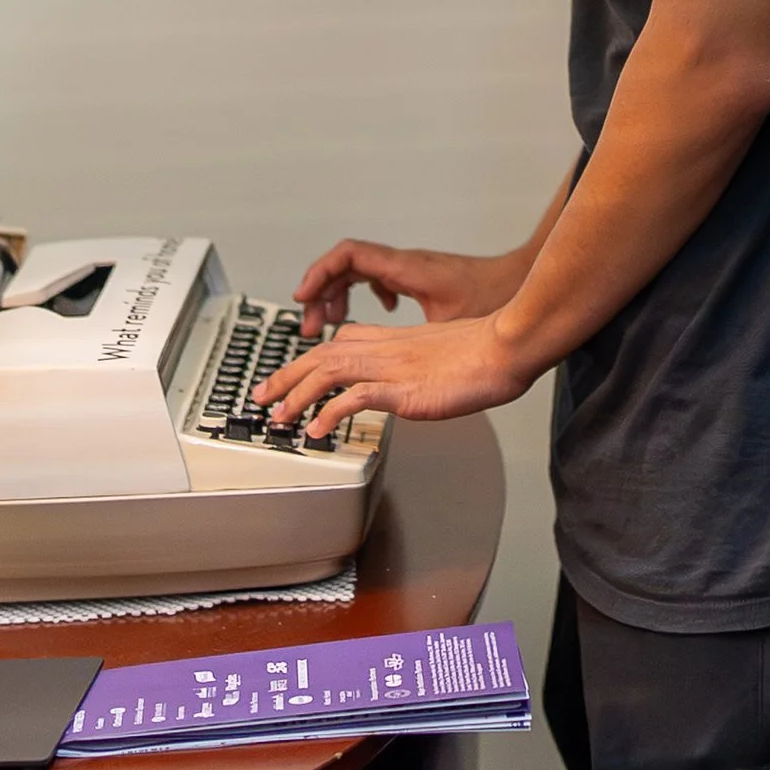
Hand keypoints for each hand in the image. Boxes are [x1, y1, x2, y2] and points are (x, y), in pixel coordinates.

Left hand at [257, 314, 535, 435]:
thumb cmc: (488, 352)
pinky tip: (317, 429)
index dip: (310, 357)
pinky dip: (330, 413)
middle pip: (321, 354)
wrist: (507, 347)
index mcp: (394, 340)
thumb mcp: (444, 355)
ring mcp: (392, 367)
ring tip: (277, 416)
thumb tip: (413, 381)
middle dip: (286, 375)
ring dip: (296, 393)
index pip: (340, 341)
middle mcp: (386, 349)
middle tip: (262, 396)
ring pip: (327, 371)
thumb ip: (421, 366)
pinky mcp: (403, 388)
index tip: (292, 373)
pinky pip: (355, 398)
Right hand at [292, 239, 527, 335]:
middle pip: (345, 265)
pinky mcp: (420, 281)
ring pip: (359, 273)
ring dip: (338, 296)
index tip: (303, 298)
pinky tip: (369, 320)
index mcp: (406, 269)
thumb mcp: (447, 324)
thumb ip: (412, 343)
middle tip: (308, 325)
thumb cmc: (496, 298)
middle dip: (320, 292)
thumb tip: (388, 359)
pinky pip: (377, 280)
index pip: (348, 255)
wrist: (522, 291)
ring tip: (327, 325)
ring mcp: (411, 270)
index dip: (319, 274)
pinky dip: (362, 297)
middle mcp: (405, 265)